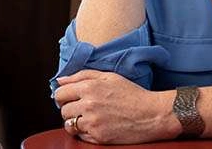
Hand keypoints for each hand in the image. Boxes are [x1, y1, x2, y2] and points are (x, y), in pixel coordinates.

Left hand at [53, 70, 176, 143]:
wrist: (151, 114)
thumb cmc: (132, 94)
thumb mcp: (110, 77)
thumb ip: (83, 75)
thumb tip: (60, 80)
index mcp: (90, 87)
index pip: (60, 93)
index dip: (63, 96)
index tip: (69, 98)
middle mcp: (89, 105)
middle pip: (63, 110)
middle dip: (70, 108)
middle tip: (82, 107)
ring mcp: (92, 122)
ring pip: (69, 124)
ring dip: (75, 121)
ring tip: (89, 117)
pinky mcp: (98, 137)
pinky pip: (80, 136)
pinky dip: (85, 131)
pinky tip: (97, 125)